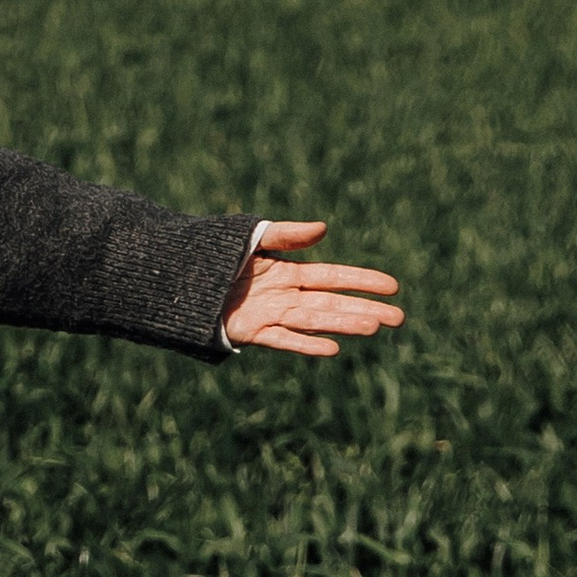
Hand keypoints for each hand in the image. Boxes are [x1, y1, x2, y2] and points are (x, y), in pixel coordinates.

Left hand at [223, 220, 403, 359]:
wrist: (177, 277)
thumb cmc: (215, 256)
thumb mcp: (253, 238)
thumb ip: (287, 235)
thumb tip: (324, 228)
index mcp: (288, 273)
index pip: (334, 277)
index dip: (362, 281)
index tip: (392, 287)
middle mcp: (286, 297)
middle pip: (333, 303)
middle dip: (365, 309)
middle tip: (399, 318)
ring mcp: (271, 315)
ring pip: (315, 321)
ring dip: (344, 324)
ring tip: (374, 327)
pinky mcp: (252, 331)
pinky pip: (284, 339)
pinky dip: (306, 344)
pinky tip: (332, 348)